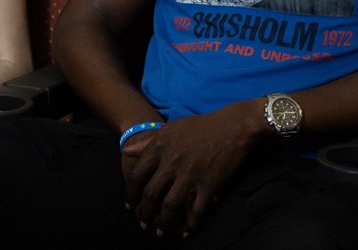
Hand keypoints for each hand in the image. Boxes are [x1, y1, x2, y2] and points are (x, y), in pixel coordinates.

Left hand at [122, 105, 265, 238]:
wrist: (231, 126)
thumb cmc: (199, 127)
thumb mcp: (169, 129)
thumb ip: (147, 142)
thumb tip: (126, 151)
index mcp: (159, 147)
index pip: (136, 175)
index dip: (130, 194)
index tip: (129, 205)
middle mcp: (171, 162)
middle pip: (150, 194)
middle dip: (144, 213)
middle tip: (143, 224)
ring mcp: (190, 173)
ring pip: (170, 205)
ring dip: (163, 223)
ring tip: (160, 231)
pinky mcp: (209, 183)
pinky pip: (196, 210)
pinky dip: (190, 225)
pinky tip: (185, 232)